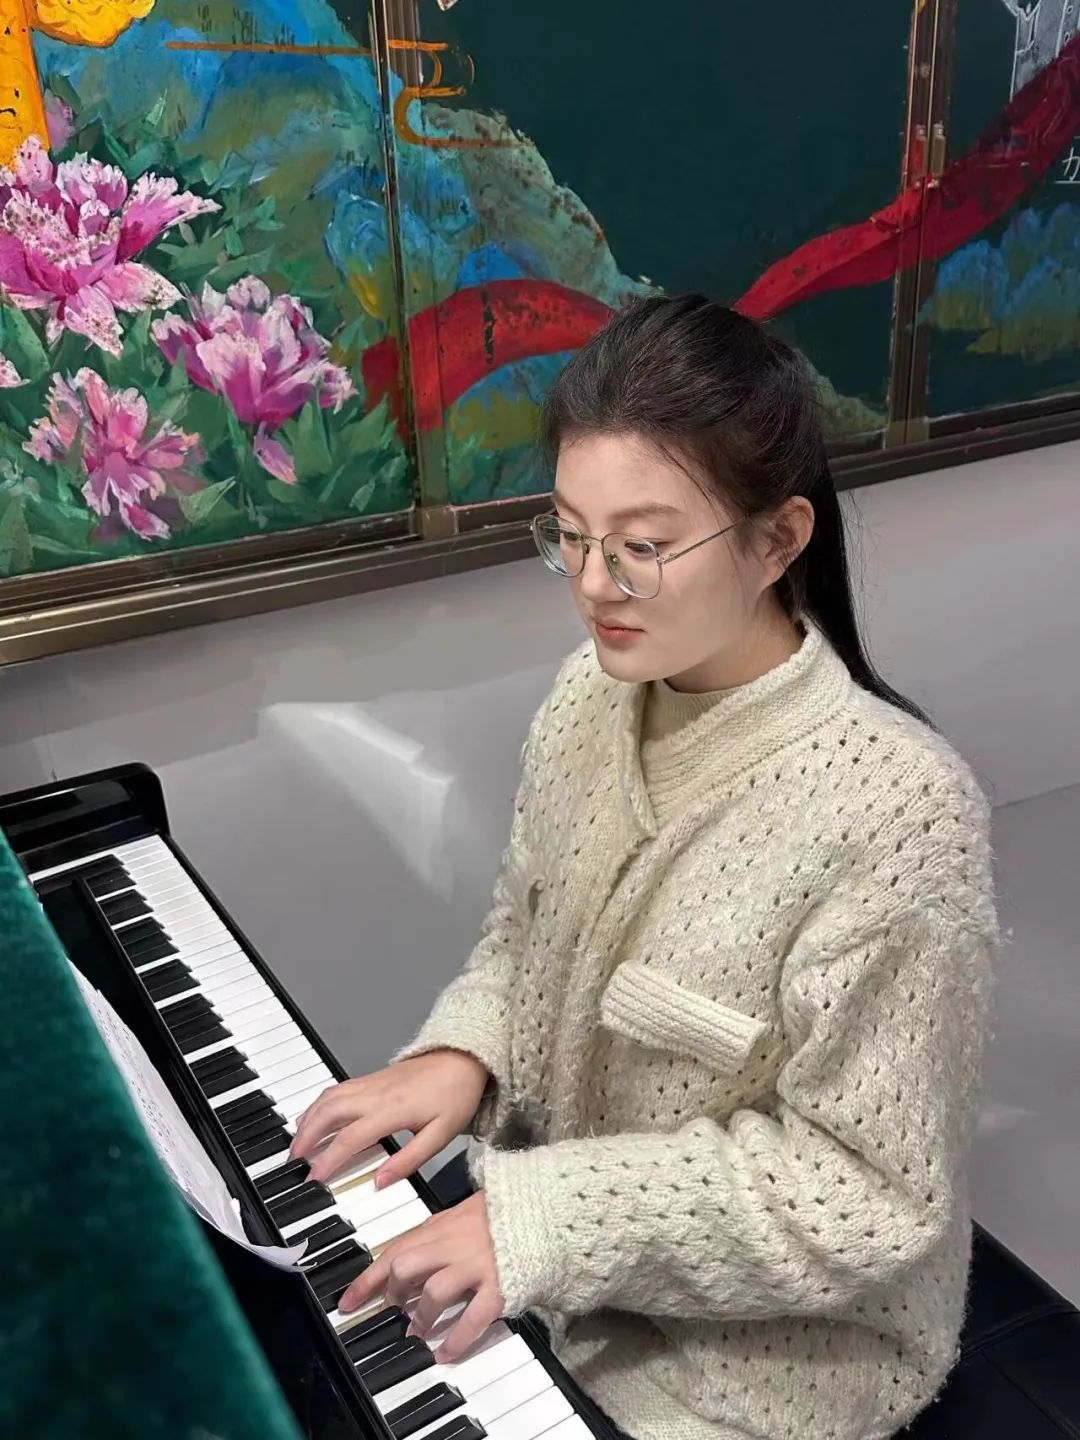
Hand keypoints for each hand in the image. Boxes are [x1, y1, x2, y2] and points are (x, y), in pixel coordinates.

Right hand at [288, 1049, 488, 1185]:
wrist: (465, 1057)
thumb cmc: (456, 1095)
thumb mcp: (441, 1135)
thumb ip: (408, 1161)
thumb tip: (380, 1182)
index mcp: (392, 1110)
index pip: (349, 1138)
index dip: (328, 1160)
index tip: (314, 1178)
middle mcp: (375, 1094)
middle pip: (328, 1114)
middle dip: (306, 1138)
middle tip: (293, 1161)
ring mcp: (371, 1083)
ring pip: (328, 1098)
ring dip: (308, 1119)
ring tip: (297, 1143)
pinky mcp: (372, 1078)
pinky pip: (337, 1089)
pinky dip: (319, 1104)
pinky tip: (315, 1116)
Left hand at [338, 1191, 502, 1361]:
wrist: (552, 1208)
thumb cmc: (512, 1210)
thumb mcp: (469, 1209)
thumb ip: (443, 1228)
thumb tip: (418, 1244)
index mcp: (444, 1224)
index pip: (395, 1249)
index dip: (368, 1278)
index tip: (347, 1301)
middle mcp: (454, 1243)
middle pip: (406, 1268)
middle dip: (393, 1295)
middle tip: (393, 1311)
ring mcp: (477, 1265)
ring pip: (433, 1292)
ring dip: (421, 1317)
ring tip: (418, 1333)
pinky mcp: (500, 1286)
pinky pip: (472, 1318)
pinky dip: (455, 1339)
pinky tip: (446, 1353)